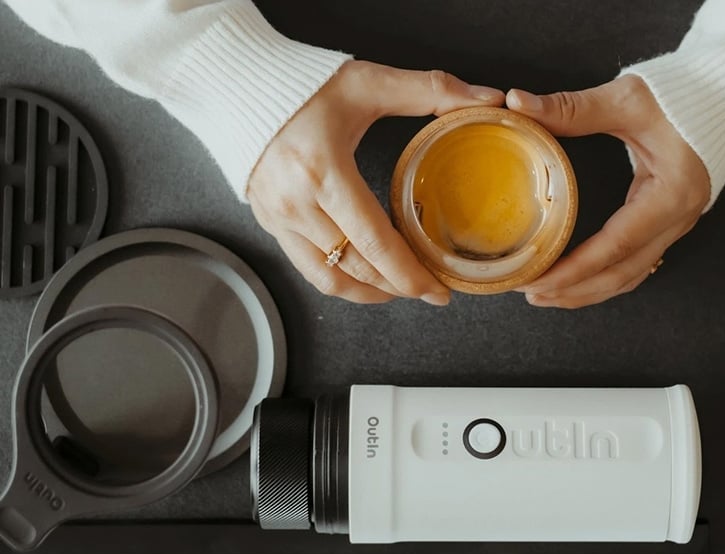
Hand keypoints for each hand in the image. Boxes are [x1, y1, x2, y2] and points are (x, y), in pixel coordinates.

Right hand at [248, 60, 504, 304]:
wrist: (233, 82)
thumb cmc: (297, 82)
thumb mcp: (367, 83)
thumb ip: (430, 90)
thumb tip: (484, 98)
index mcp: (323, 171)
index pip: (375, 243)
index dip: (410, 275)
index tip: (438, 291)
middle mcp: (296, 202)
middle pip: (356, 269)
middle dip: (398, 288)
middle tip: (430, 291)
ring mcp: (278, 217)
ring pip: (328, 279)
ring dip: (368, 293)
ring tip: (399, 290)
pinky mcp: (268, 222)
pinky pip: (307, 268)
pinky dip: (340, 280)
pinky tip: (365, 276)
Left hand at [506, 76, 709, 307]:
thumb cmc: (685, 96)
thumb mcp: (628, 98)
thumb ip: (573, 107)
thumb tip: (521, 103)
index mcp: (671, 194)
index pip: (616, 245)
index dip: (574, 268)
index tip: (538, 279)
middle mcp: (678, 219)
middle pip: (622, 274)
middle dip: (575, 290)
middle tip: (531, 293)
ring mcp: (677, 225)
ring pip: (631, 276)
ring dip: (588, 291)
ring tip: (547, 295)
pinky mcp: (669, 222)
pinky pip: (637, 263)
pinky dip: (606, 277)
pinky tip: (580, 281)